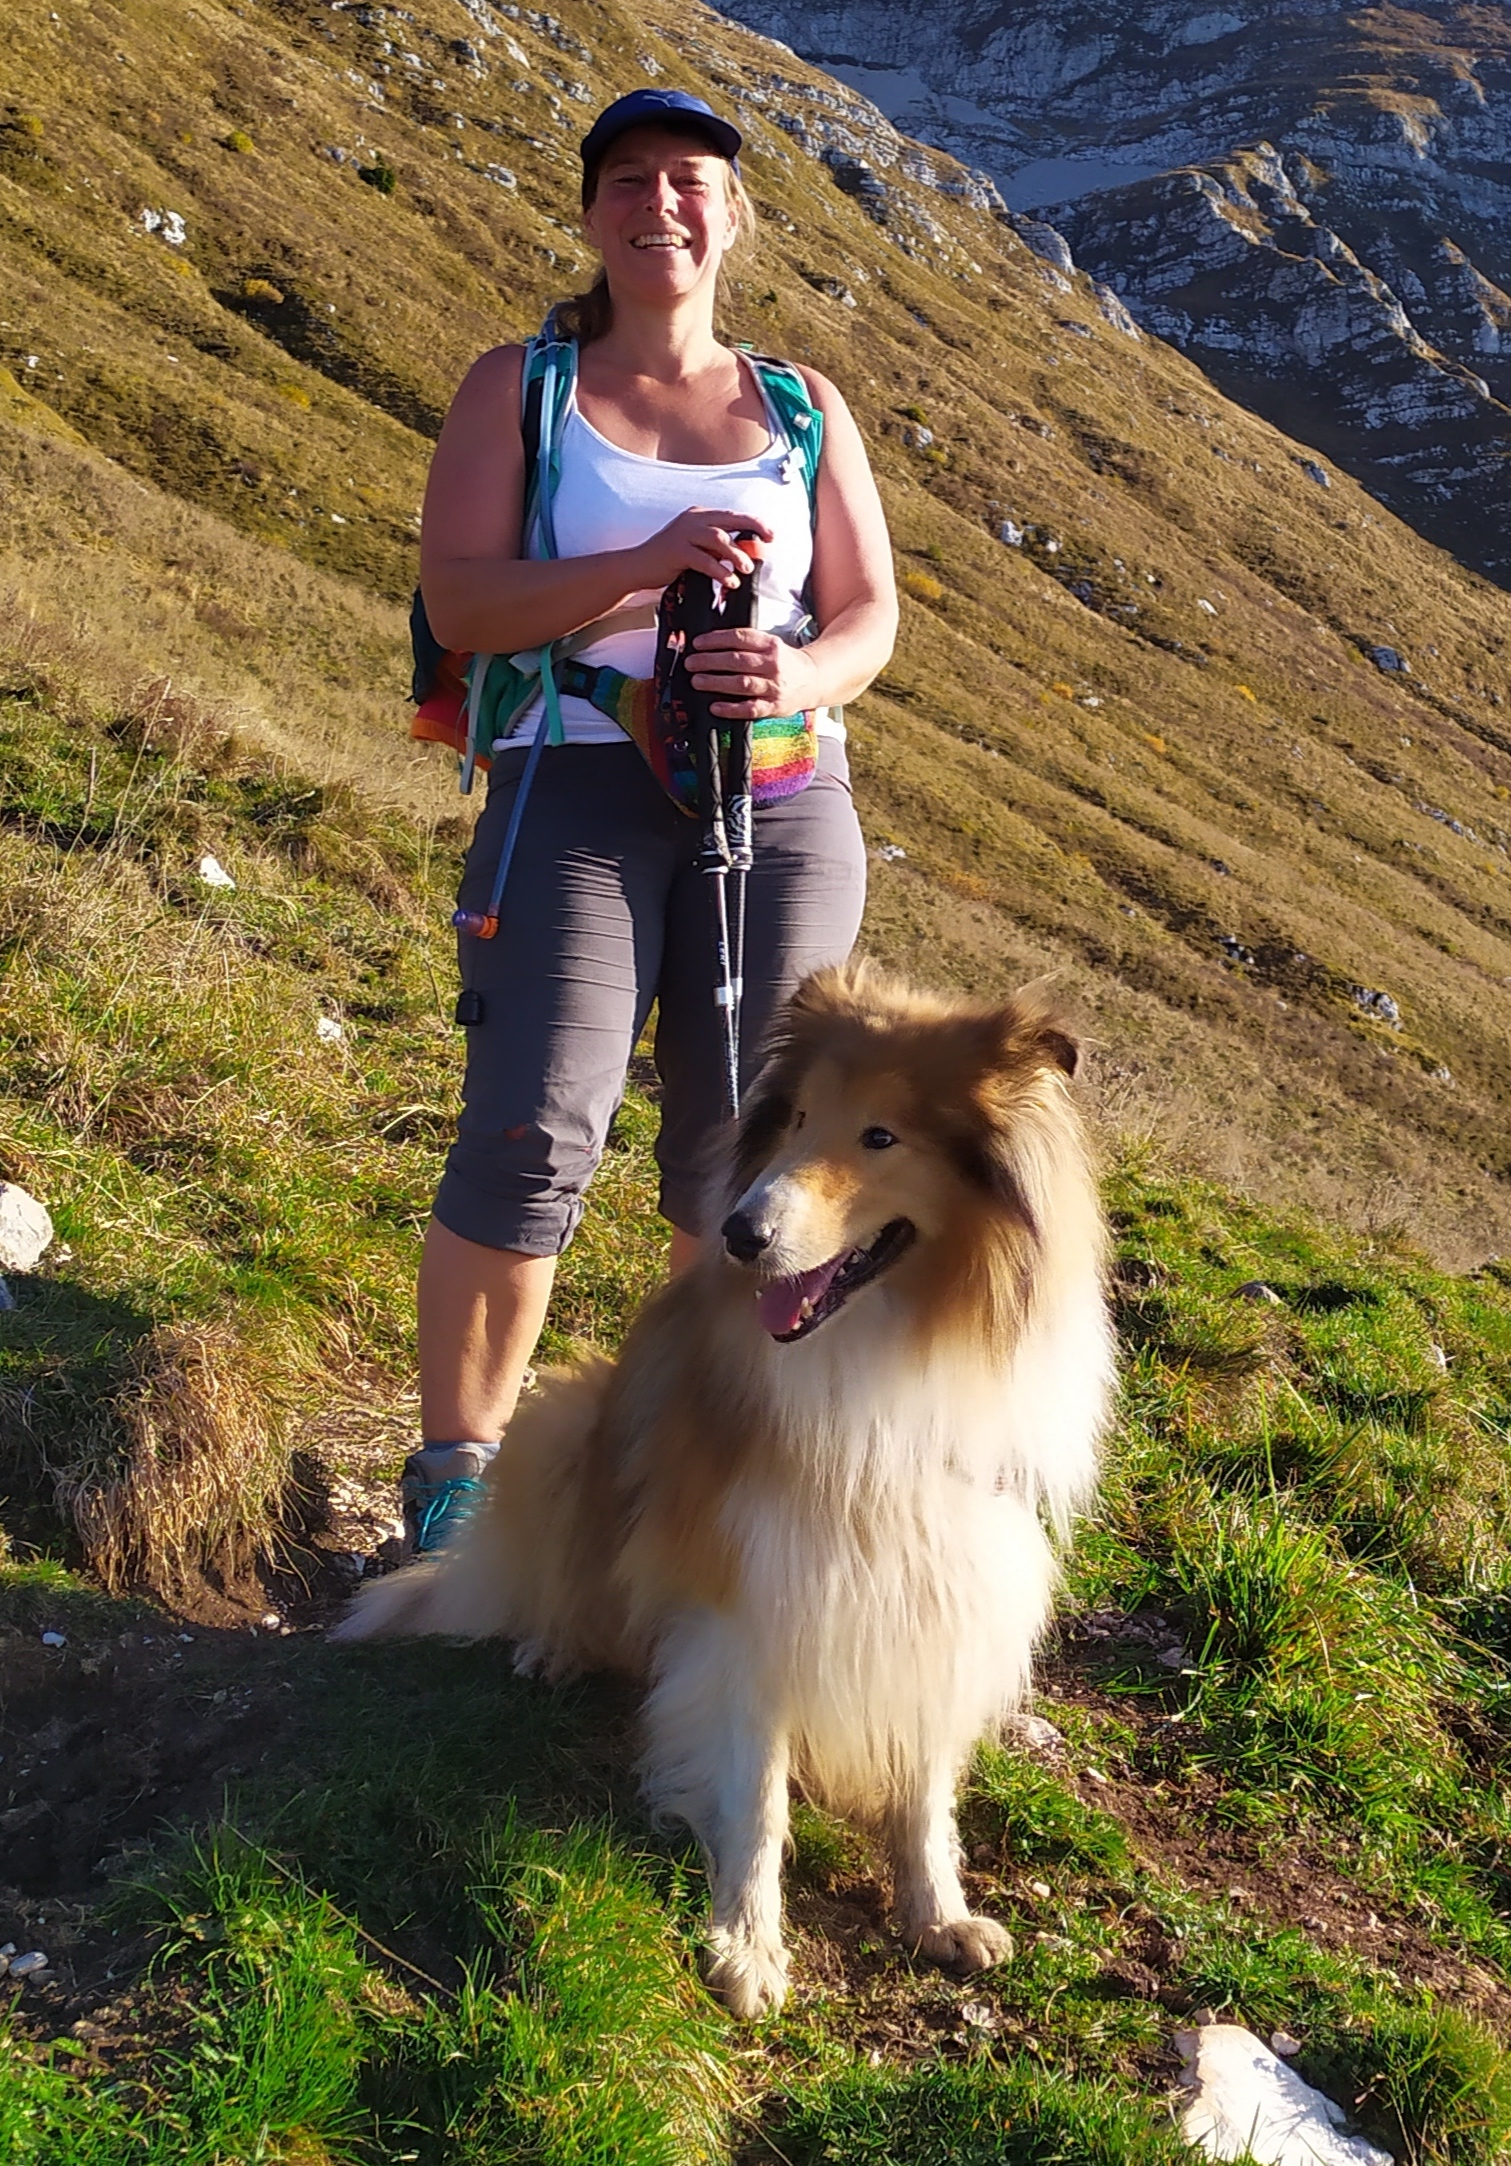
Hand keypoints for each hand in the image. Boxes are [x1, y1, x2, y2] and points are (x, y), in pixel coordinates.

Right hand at [627, 509, 772, 594]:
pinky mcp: (676, 551)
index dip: (753, 522)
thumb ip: (716, 550)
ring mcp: (683, 533)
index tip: (771, 534)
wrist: (637, 567)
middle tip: (769, 542)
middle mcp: (692, 519)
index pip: (731, 515)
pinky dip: (719, 571)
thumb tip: (744, 555)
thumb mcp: (696, 550)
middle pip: (729, 519)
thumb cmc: (668, 560)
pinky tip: (729, 581)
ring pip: (718, 539)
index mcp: (699, 516)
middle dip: (753, 528)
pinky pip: (703, 559)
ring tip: (747, 569)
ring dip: (736, 554)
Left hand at [688, 626, 820, 719]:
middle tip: (691, 662)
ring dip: (716, 682)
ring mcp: (774, 687)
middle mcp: (773, 664)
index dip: (716, 640)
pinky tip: (715, 707)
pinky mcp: (774, 707)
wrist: (813, 680)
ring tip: (696, 681)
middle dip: (710, 661)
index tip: (698, 643)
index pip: (740, 638)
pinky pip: (750, 709)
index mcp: (771, 645)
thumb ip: (747, 643)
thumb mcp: (771, 644)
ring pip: (741, 683)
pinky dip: (731, 709)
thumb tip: (712, 643)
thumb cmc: (785, 662)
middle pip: (737, 661)